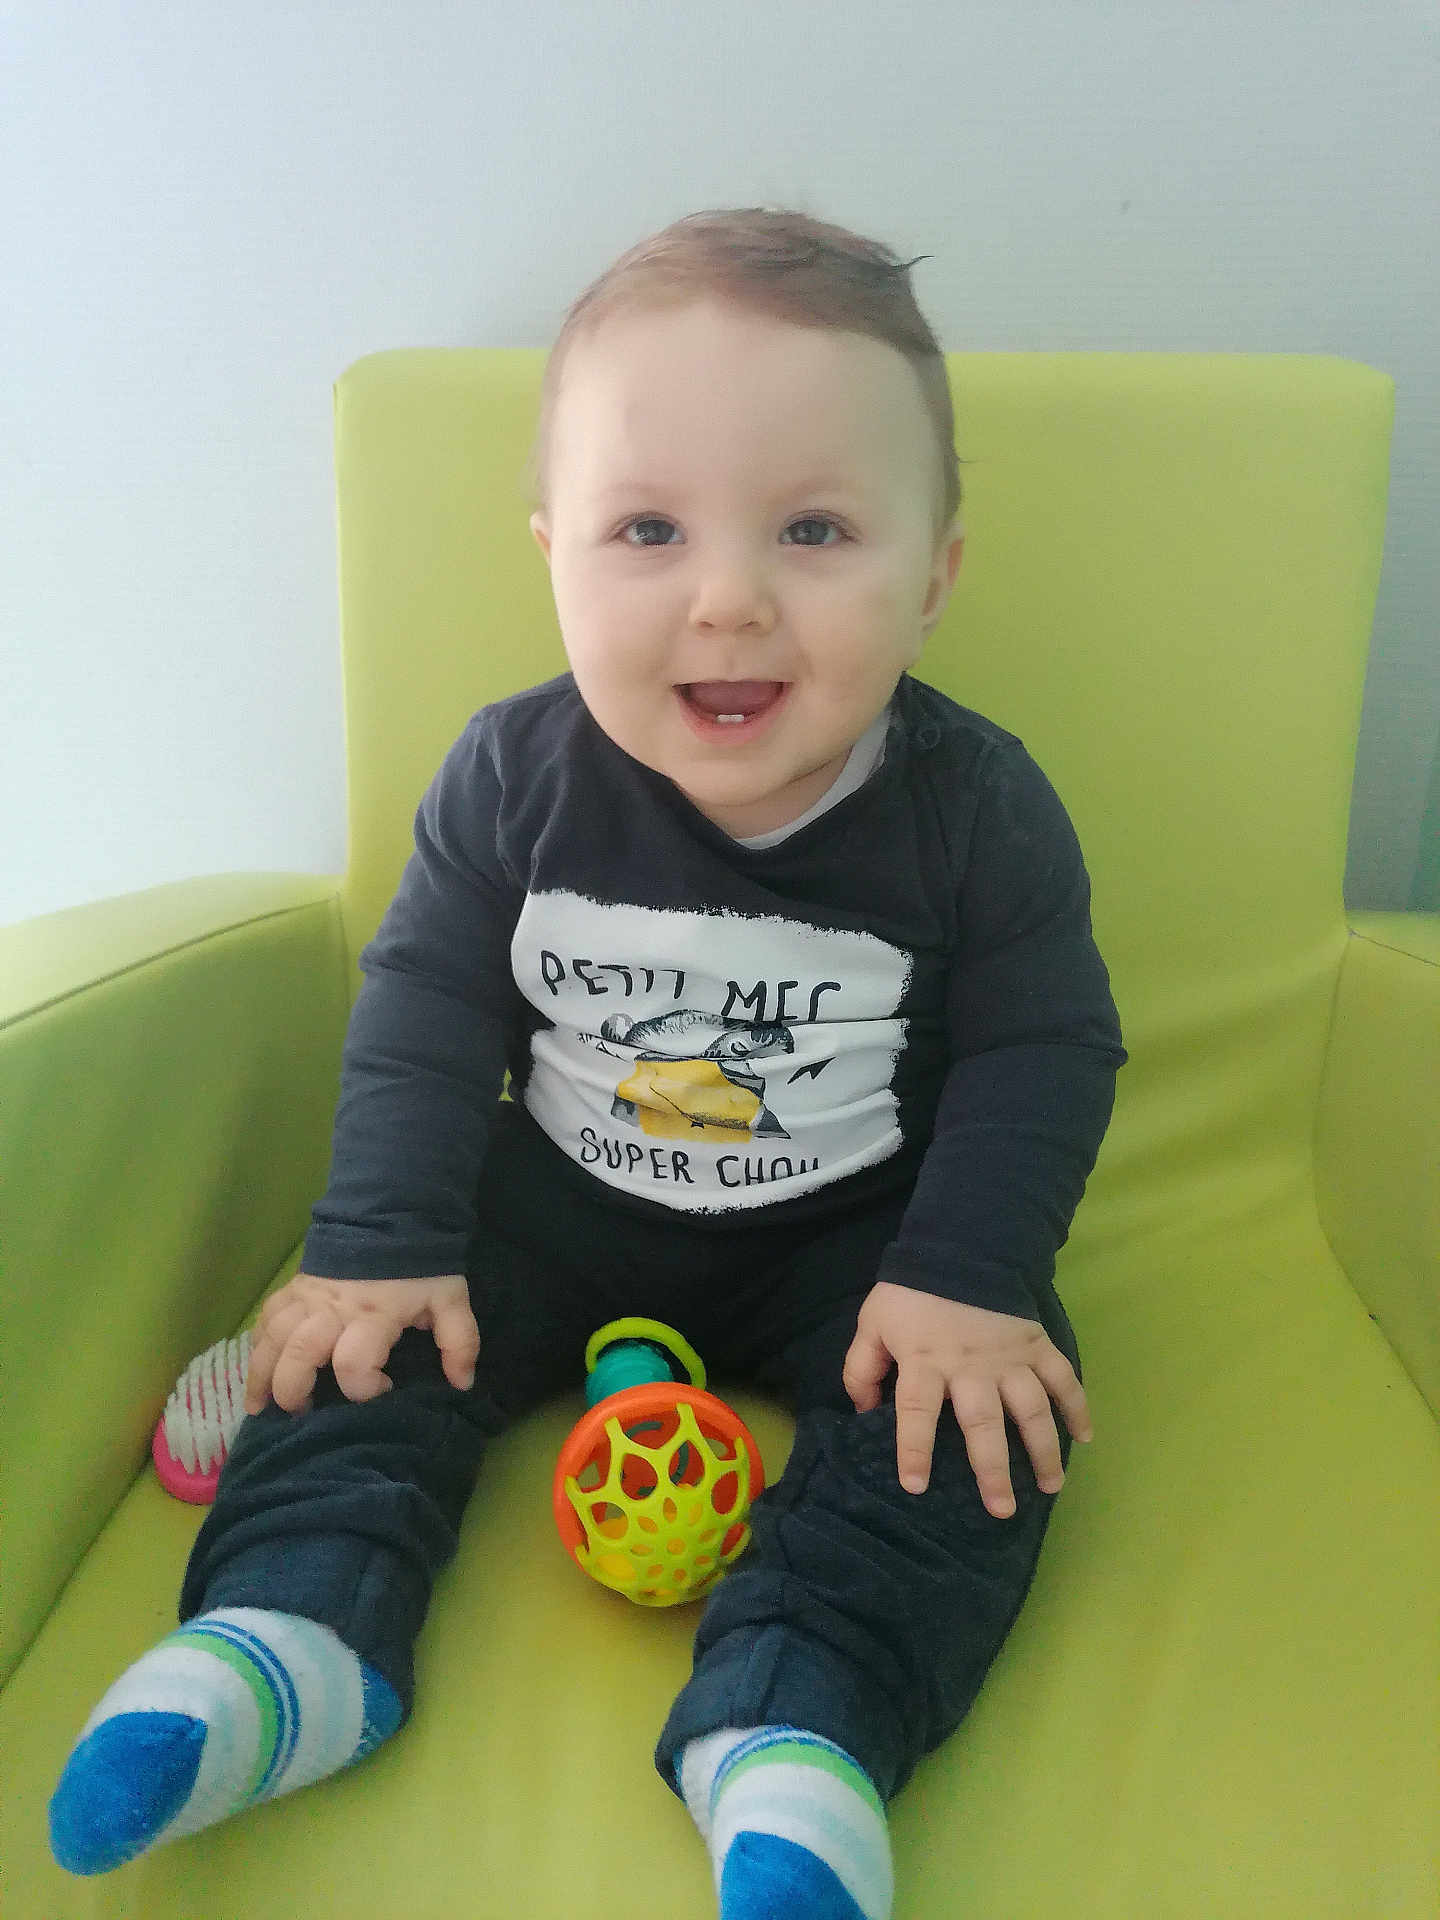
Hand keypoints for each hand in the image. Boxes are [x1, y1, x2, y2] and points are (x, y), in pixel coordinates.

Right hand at [243, 1271, 478, 1414]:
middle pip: (298, 1355)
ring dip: (260, 1376)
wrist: (392, 1212)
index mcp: (374, 1314)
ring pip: (271, 1338)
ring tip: (259, 1408)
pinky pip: (265, 1318)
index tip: (384, 1390)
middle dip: (293, 1392)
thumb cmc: (421, 1264)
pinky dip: (256, 1345)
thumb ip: (460, 1341)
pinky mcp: (294, 1288)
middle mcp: (333, 1309)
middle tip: (301, 1413)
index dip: (364, 1389)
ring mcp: (308, 1297)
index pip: (354, 1363)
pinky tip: (256, 1369)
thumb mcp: (450, 1299)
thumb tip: (463, 1385)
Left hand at [842, 1281, 1091, 1517]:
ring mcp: (1008, 1357)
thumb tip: (864, 1415)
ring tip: (1050, 1487)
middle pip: (983, 1423)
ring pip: (1031, 1409)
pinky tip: (1085, 1438)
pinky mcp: (1036, 1344)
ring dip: (1043, 1449)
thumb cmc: (911, 1294)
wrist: (959, 1247)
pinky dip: (1077, 1406)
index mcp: (925, 1360)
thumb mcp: (872, 1325)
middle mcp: (970, 1366)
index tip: (916, 1486)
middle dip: (993, 1469)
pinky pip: (1062, 1378)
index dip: (914, 1449)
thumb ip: (862, 1369)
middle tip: (1001, 1510)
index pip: (917, 1411)